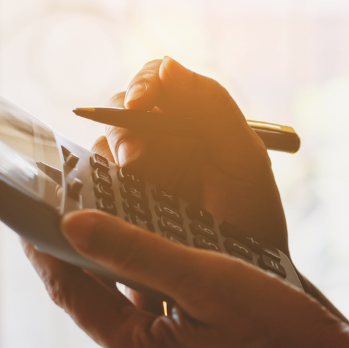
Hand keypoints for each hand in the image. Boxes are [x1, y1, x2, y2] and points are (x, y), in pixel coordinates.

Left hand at [24, 210, 348, 347]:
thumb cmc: (286, 333)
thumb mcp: (209, 279)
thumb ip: (138, 252)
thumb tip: (75, 227)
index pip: (73, 297)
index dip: (47, 252)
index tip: (29, 218)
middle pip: (104, 313)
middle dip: (92, 265)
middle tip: (80, 215)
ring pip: (137, 328)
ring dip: (132, 287)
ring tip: (134, 239)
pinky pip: (167, 346)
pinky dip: (164, 312)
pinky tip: (181, 285)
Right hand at [103, 57, 288, 254]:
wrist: (250, 280)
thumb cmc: (254, 217)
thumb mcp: (244, 160)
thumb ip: (213, 108)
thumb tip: (168, 66)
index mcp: (189, 120)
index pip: (155, 82)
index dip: (143, 83)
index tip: (141, 101)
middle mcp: (157, 141)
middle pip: (118, 112)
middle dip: (122, 125)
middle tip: (135, 153)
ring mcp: (134, 176)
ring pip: (102, 149)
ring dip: (110, 156)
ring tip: (131, 174)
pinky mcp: (117, 210)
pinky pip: (94, 191)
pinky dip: (96, 189)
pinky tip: (110, 200)